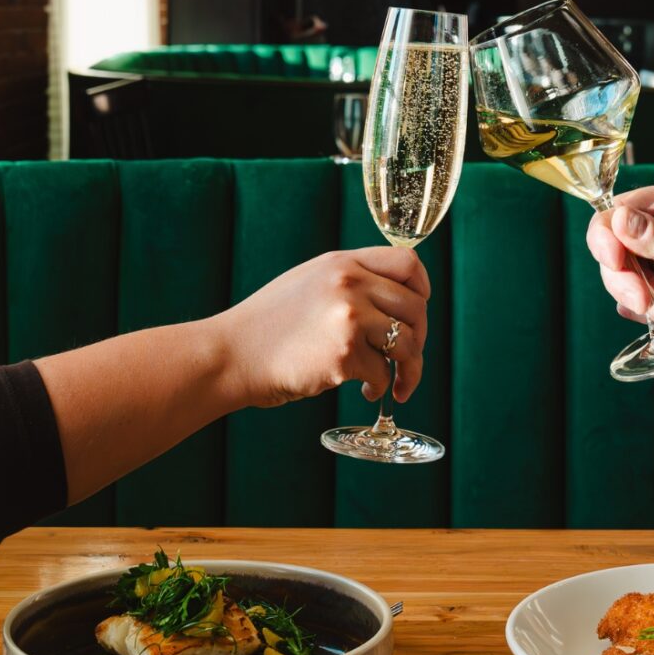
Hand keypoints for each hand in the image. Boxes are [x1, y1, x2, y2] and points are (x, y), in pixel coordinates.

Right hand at [213, 248, 429, 406]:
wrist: (231, 355)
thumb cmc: (270, 325)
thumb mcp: (310, 282)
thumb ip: (351, 281)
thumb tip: (397, 299)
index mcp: (342, 263)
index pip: (407, 263)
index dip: (422, 290)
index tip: (418, 312)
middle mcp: (349, 284)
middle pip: (416, 307)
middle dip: (420, 338)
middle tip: (407, 359)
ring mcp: (348, 318)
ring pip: (408, 343)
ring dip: (409, 369)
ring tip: (397, 383)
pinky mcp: (344, 354)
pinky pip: (383, 374)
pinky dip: (380, 388)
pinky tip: (365, 391)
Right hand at [586, 180, 653, 333]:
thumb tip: (617, 220)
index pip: (615, 212)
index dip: (606, 239)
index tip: (615, 264)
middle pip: (611, 250)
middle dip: (627, 279)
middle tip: (646, 300)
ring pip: (622, 279)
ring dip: (648, 297)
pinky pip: (635, 300)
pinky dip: (652, 310)